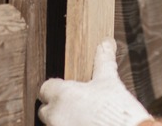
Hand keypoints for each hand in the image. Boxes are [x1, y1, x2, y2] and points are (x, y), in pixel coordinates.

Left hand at [38, 39, 152, 125]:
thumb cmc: (116, 109)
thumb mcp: (109, 81)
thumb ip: (104, 61)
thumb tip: (106, 43)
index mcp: (62, 94)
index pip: (46, 88)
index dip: (56, 87)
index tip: (68, 89)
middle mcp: (55, 115)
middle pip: (45, 110)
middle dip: (57, 107)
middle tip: (76, 105)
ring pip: (54, 124)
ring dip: (63, 120)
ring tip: (83, 117)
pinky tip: (86, 125)